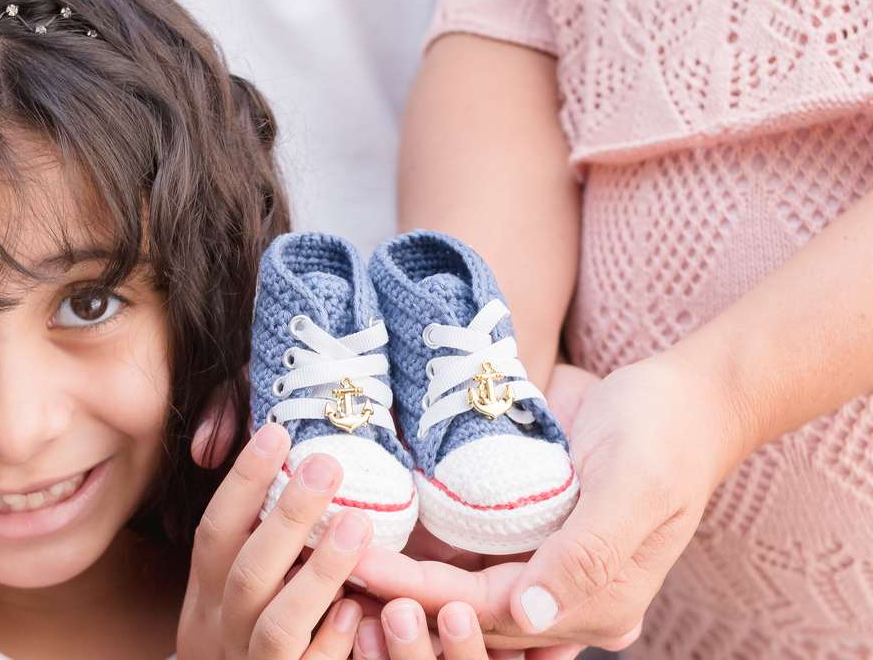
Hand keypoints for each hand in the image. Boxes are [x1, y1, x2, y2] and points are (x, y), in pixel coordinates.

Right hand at [178, 422, 373, 658]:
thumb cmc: (246, 635)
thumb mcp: (231, 587)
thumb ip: (251, 533)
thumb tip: (274, 448)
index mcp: (207, 595)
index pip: (216, 532)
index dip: (242, 484)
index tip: (276, 433)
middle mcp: (222, 631)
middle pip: (247, 572)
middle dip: (287, 517)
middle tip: (327, 466)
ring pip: (277, 625)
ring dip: (317, 573)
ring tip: (358, 525)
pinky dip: (331, 642)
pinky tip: (357, 609)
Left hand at [351, 352, 726, 649]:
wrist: (685, 397)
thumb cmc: (664, 437)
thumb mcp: (634, 489)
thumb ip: (586, 556)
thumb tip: (530, 614)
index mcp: (596, 602)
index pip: (487, 611)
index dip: (419, 595)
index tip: (357, 567)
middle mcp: (564, 596)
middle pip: (465, 613)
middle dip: (396, 597)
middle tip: (327, 567)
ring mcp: (545, 568)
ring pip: (459, 594)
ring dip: (400, 583)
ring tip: (333, 559)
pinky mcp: (529, 536)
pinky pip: (468, 558)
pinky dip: (421, 555)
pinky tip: (373, 538)